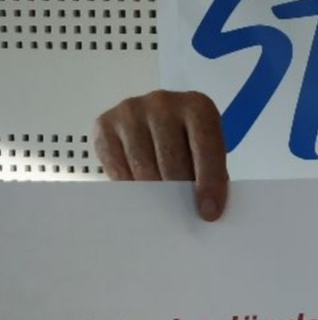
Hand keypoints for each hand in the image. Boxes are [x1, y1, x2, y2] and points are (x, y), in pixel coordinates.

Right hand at [94, 90, 228, 220]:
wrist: (156, 120)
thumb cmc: (187, 142)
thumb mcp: (206, 151)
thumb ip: (210, 174)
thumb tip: (206, 211)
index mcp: (198, 106)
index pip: (206, 146)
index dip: (209, 182)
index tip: (209, 213)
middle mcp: (164, 102)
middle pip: (171, 158)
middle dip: (177, 193)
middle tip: (179, 217)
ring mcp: (132, 110)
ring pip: (142, 165)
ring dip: (152, 193)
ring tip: (160, 209)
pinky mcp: (105, 123)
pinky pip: (116, 166)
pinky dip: (128, 186)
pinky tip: (138, 194)